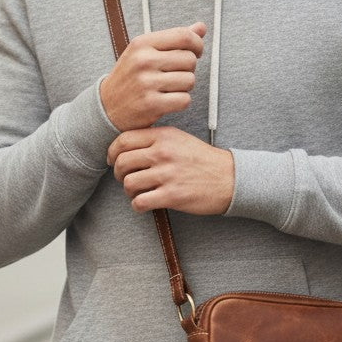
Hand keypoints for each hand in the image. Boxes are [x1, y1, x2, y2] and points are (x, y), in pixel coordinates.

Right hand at [100, 23, 205, 130]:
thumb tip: (202, 27)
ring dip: (185, 86)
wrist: (107, 106)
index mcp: (142, 43)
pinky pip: (184, 100)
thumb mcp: (146, 51)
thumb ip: (174, 39)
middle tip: (176, 73)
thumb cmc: (131, 76)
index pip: (184, 36)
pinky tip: (169, 100)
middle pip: (190, 59)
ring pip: (190, 80)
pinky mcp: (151, 104)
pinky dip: (181, 102)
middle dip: (189, 68)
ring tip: (170, 87)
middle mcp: (143, 61)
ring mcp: (146, 83)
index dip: (197, 44)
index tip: (196, 52)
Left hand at [107, 126, 234, 214]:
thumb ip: (156, 139)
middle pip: (122, 162)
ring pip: (129, 183)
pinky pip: (140, 202)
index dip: (112, 152)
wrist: (230, 178)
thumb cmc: (203, 160)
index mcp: (164, 136)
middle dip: (119, 173)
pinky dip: (138, 205)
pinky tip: (145, 203)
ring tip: (139, 192)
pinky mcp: (172, 196)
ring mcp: (167, 175)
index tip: (112, 160)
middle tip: (125, 179)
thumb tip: (128, 146)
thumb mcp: (180, 139)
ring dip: (129, 191)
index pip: (124, 139)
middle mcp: (163, 153)